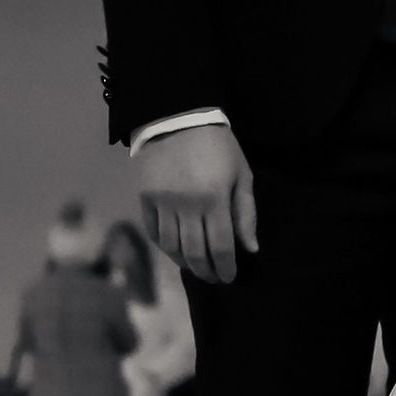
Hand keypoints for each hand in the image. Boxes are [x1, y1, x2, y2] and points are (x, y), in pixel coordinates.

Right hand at [131, 123, 258, 282]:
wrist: (177, 117)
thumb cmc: (218, 145)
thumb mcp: (241, 174)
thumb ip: (246, 213)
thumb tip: (250, 249)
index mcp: (215, 199)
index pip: (221, 246)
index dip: (226, 267)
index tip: (230, 278)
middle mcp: (186, 206)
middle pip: (195, 252)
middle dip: (206, 271)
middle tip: (214, 278)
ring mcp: (162, 203)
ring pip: (171, 247)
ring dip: (185, 263)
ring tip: (196, 268)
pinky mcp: (145, 198)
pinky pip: (153, 232)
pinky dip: (165, 247)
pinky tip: (175, 251)